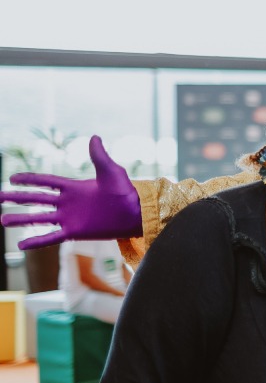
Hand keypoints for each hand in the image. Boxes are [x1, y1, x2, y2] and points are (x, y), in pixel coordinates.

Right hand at [0, 135, 141, 247]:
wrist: (135, 213)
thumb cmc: (126, 191)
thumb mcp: (111, 171)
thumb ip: (99, 156)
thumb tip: (94, 137)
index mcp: (74, 187)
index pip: (45, 182)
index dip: (29, 180)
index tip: (11, 178)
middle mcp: (68, 203)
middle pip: (37, 199)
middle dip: (18, 198)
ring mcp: (70, 218)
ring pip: (39, 218)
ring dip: (21, 219)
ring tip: (2, 220)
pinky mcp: (74, 232)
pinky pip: (51, 237)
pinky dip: (36, 241)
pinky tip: (21, 246)